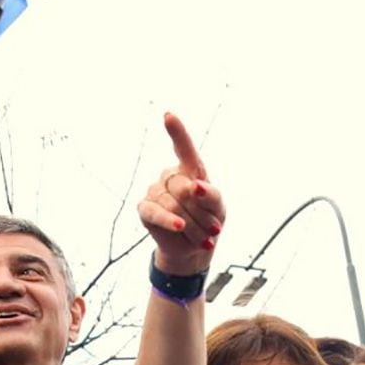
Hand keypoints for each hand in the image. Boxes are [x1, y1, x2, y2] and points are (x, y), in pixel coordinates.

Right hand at [136, 113, 225, 276]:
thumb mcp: (219, 208)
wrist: (195, 249)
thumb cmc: (208, 221)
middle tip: (213, 228)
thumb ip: (211, 194)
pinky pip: (155, 212)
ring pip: (175, 204)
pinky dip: (169, 220)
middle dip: (203, 211)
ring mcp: (155, 191)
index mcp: (190, 170)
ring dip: (194, 225)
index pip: (184, 148)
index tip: (168, 115)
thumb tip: (194, 186)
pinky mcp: (145, 209)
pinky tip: (180, 226)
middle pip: (186, 188)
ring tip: (204, 237)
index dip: (177, 132)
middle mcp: (170, 176)